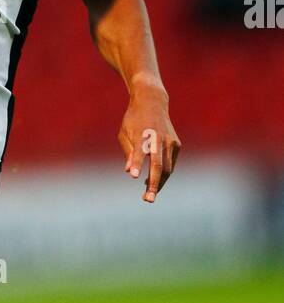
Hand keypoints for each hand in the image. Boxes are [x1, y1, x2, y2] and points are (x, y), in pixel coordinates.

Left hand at [118, 81, 180, 203]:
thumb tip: (130, 172)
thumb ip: (129, 152)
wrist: (153, 102)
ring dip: (158, 183)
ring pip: (167, 169)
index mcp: (143, 133)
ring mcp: (170, 141)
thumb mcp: (124, 132)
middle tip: (148, 200)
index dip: (138, 164)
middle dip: (154, 184)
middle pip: (158, 165)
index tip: (135, 177)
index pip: (139, 151)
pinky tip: (152, 181)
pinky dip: (163, 174)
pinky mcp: (177, 144)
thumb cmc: (134, 119)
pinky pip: (170, 164)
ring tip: (147, 194)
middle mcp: (159, 138)